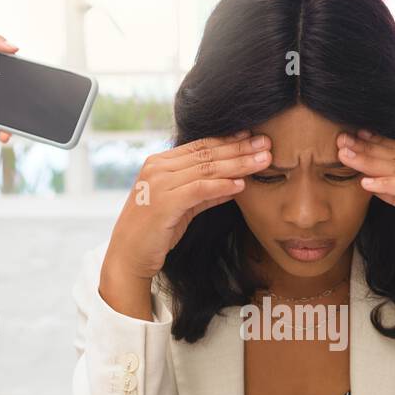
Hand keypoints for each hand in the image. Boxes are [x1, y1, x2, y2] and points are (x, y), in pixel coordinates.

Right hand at [100, 132, 271, 319]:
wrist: (128, 257)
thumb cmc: (154, 233)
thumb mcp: (183, 207)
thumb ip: (205, 193)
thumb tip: (234, 182)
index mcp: (160, 163)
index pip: (200, 146)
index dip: (229, 141)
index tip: (254, 138)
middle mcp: (157, 168)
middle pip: (206, 153)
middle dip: (239, 148)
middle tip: (267, 144)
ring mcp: (159, 183)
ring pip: (206, 168)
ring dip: (237, 164)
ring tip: (262, 161)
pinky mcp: (164, 203)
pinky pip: (199, 189)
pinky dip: (221, 185)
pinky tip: (241, 184)